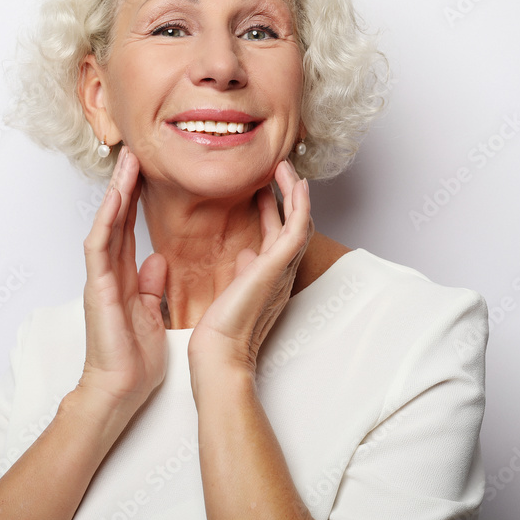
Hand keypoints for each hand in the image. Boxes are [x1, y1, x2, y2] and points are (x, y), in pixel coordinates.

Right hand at [79, 147, 167, 409]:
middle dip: (124, 186)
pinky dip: (105, 223)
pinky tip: (112, 201)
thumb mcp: (151, 313)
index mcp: (124, 278)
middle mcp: (109, 273)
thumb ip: (152, 285)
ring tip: (125, 164)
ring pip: (105, 226)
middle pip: (115, 220)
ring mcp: (100, 279)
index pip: (129, 230)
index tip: (146, 173)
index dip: (135, 201)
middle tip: (134, 154)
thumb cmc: (133, 359)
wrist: (119, 390)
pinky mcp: (97, 289)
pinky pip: (99, 249)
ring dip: (115, 194)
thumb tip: (158, 260)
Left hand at [188, 159, 312, 376]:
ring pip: (299, 221)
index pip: (276, 236)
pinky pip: (297, 226)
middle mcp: (281, 272)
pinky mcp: (278, 265)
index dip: (273, 210)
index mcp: (269, 277)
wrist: (219, 353)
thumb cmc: (220, 331)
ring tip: (284, 166)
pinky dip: (299, 203)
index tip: (262, 189)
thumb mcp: (233, 291)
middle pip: (292, 224)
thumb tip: (246, 253)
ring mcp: (283, 268)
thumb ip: (243, 271)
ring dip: (294, 191)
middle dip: (287, 195)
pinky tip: (295, 182)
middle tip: (278, 168)